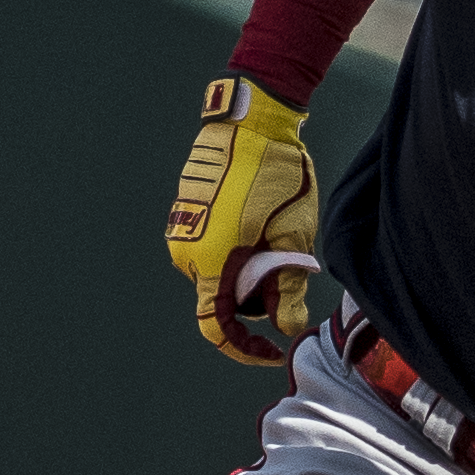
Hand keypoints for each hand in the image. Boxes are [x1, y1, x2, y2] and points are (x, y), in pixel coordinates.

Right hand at [165, 77, 319, 364]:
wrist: (250, 122)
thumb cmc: (275, 173)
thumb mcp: (293, 234)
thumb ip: (288, 286)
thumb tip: (289, 327)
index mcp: (212, 260)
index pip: (217, 327)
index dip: (244, 349)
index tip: (271, 352)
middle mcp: (187, 252)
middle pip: (221, 300)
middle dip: (256, 297)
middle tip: (289, 265)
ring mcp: (181, 232)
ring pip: (217, 276)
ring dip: (247, 272)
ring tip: (275, 236)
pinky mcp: (184, 217)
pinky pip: (210, 251)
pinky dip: (236, 252)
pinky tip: (259, 224)